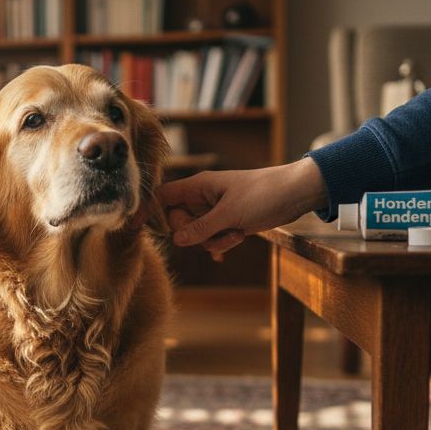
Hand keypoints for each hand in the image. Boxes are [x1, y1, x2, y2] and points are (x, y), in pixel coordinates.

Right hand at [158, 158, 328, 260]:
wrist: (296, 194)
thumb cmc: (263, 194)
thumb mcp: (230, 214)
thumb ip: (200, 228)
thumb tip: (176, 241)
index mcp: (198, 186)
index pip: (162, 197)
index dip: (146, 211)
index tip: (134, 228)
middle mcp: (203, 198)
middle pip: (178, 222)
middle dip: (194, 234)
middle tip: (215, 231)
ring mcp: (215, 211)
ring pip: (197, 235)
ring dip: (213, 240)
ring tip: (237, 233)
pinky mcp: (228, 222)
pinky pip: (213, 238)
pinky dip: (223, 242)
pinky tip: (240, 237)